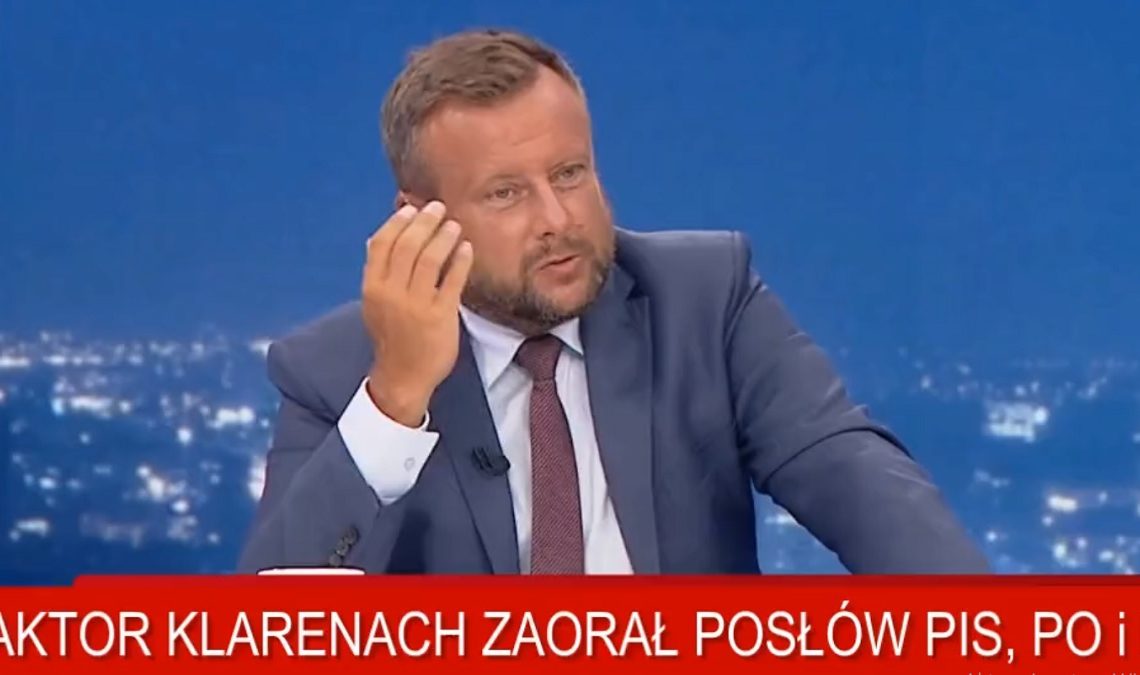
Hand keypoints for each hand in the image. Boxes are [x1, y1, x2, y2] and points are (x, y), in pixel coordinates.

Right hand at [361, 201, 473, 426]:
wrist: (403, 376)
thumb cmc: (392, 336)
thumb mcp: (374, 303)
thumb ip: (377, 272)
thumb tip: (375, 238)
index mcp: (372, 288)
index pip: (382, 244)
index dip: (398, 222)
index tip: (412, 208)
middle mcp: (391, 294)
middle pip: (408, 245)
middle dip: (424, 221)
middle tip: (439, 208)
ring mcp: (416, 305)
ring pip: (430, 259)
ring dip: (444, 236)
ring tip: (455, 225)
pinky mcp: (440, 316)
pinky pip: (452, 280)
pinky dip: (460, 260)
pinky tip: (466, 249)